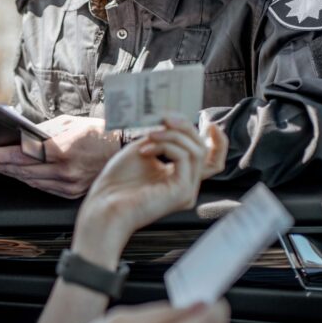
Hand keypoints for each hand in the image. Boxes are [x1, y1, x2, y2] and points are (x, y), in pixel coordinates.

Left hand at [0, 115, 120, 198]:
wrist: (122, 149)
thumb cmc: (98, 133)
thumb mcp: (68, 123)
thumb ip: (44, 131)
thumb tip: (23, 136)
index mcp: (63, 149)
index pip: (25, 154)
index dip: (4, 155)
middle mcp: (65, 170)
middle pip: (25, 170)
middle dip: (4, 165)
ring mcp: (69, 183)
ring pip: (33, 181)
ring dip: (14, 174)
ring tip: (1, 167)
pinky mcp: (73, 192)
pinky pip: (45, 188)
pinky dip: (31, 181)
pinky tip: (21, 176)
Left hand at [73, 117, 227, 256]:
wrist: (104, 205)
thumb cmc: (117, 182)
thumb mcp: (143, 150)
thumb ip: (162, 137)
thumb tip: (173, 120)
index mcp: (180, 178)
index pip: (212, 161)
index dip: (218, 142)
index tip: (210, 123)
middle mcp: (187, 185)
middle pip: (203, 149)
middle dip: (185, 127)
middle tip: (164, 117)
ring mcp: (187, 190)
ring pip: (196, 151)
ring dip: (172, 135)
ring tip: (149, 134)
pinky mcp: (182, 192)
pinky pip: (185, 158)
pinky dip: (166, 146)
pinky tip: (145, 150)